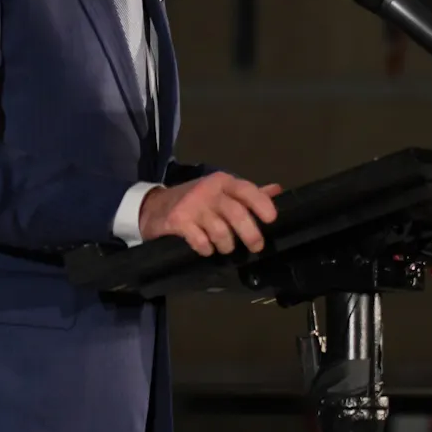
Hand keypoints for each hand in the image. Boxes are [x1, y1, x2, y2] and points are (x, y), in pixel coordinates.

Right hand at [138, 171, 281, 256]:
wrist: (154, 206)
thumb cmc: (195, 200)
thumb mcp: (221, 192)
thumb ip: (248, 193)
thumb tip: (277, 190)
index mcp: (223, 182)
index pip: (247, 190)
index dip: (261, 204)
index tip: (271, 220)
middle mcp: (208, 191)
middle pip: (236, 213)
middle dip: (250, 233)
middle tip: (256, 246)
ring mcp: (192, 206)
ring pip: (220, 231)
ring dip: (227, 245)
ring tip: (225, 247)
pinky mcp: (178, 221)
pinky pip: (201, 241)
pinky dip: (207, 249)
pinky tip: (206, 249)